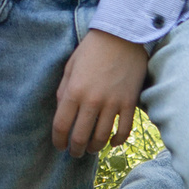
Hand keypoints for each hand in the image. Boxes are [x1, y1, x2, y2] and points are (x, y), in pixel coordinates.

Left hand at [53, 29, 149, 155]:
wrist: (122, 36)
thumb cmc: (92, 49)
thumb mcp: (70, 67)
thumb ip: (63, 91)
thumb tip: (62, 112)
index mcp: (74, 91)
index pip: (62, 126)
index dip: (59, 141)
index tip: (59, 146)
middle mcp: (92, 101)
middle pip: (81, 137)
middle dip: (76, 150)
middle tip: (75, 152)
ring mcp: (113, 103)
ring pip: (102, 137)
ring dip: (95, 148)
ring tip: (91, 149)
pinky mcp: (130, 103)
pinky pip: (124, 130)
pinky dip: (118, 141)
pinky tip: (112, 142)